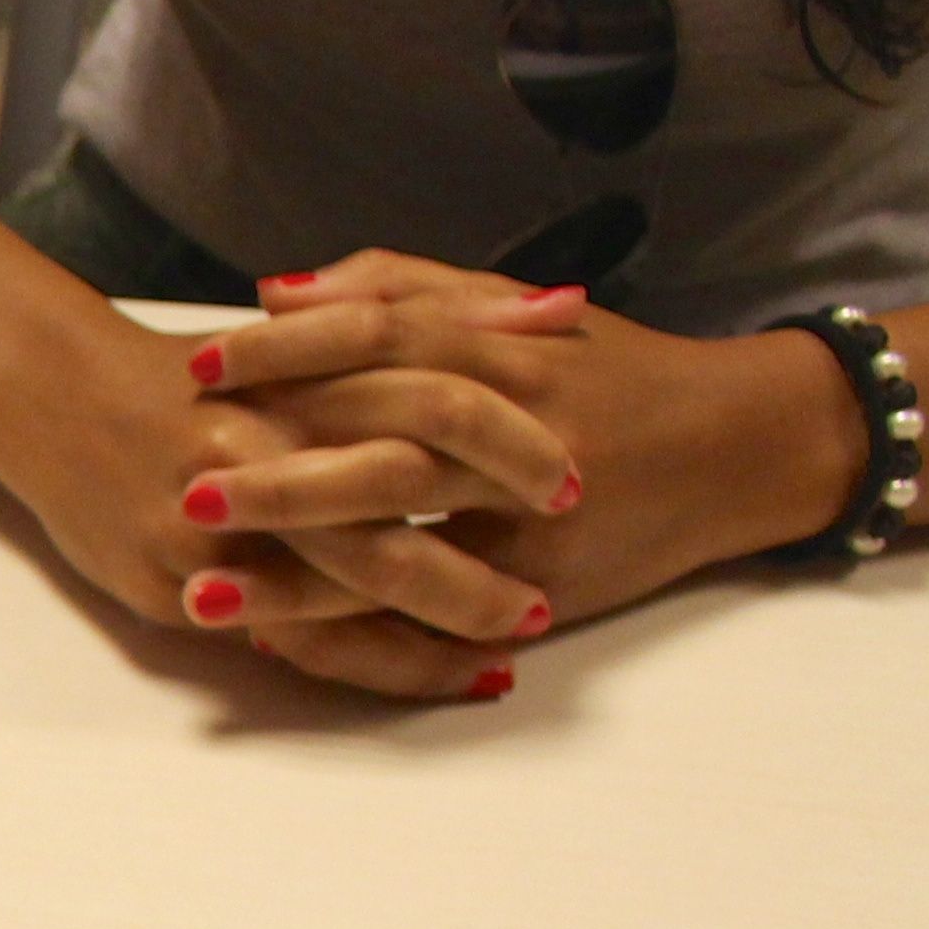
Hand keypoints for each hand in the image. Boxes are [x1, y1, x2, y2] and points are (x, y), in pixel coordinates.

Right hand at [0, 286, 567, 671]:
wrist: (46, 387)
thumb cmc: (189, 371)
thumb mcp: (311, 332)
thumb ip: (443, 325)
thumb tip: (564, 308)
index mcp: (301, 372)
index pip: (427, 400)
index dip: (508, 446)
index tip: (578, 481)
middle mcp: (262, 443)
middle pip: (397, 496)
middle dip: (481, 544)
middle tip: (551, 589)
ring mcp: (213, 519)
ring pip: (349, 583)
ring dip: (441, 621)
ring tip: (510, 648)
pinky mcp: (173, 579)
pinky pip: (293, 635)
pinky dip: (371, 658)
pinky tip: (430, 673)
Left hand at [185, 252, 862, 692]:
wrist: (744, 445)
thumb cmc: (609, 370)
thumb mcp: (517, 310)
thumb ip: (401, 287)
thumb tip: (275, 289)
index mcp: (508, 353)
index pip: (382, 340)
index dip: (288, 351)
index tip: (197, 361)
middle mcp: (521, 436)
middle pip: (386, 449)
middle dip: (281, 474)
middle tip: (184, 480)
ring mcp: (532, 523)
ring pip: (404, 547)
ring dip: (295, 578)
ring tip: (197, 591)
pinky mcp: (542, 590)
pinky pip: (436, 619)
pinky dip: (357, 634)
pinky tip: (280, 641)